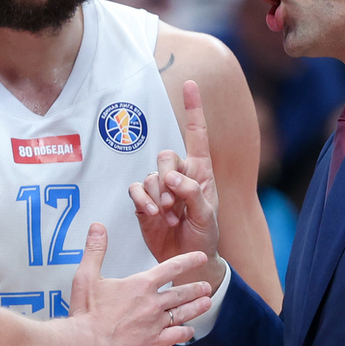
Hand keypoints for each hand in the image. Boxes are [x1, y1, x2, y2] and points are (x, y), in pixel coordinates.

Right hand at [69, 223, 211, 345]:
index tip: (200, 257)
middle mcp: (152, 304)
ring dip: (196, 307)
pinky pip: (176, 336)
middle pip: (181, 293)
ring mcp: (155, 324)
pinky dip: (185, 333)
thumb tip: (98, 228)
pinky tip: (189, 331)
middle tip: (206, 286)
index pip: (171, 268)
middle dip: (196, 288)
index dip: (188, 261)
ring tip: (207, 303)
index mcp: (141, 285)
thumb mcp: (87, 275)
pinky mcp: (153, 343)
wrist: (87, 343)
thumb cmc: (87, 312)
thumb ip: (95, 249)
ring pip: (183, 313)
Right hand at [128, 80, 226, 292]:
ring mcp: (160, 188)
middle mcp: (179, 175)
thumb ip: (193, 195)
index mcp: (201, 172)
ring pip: (150, 175)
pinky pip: (136, 189)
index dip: (193, 110)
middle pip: (165, 155)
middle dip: (167, 176)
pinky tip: (152, 214)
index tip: (190, 85)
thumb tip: (173, 178)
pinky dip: (142, 199)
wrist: (187, 260)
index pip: (196, 135)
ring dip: (157, 194)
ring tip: (167, 215)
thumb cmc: (204, 236)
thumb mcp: (207, 216)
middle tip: (173, 202)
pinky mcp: (144, 202)